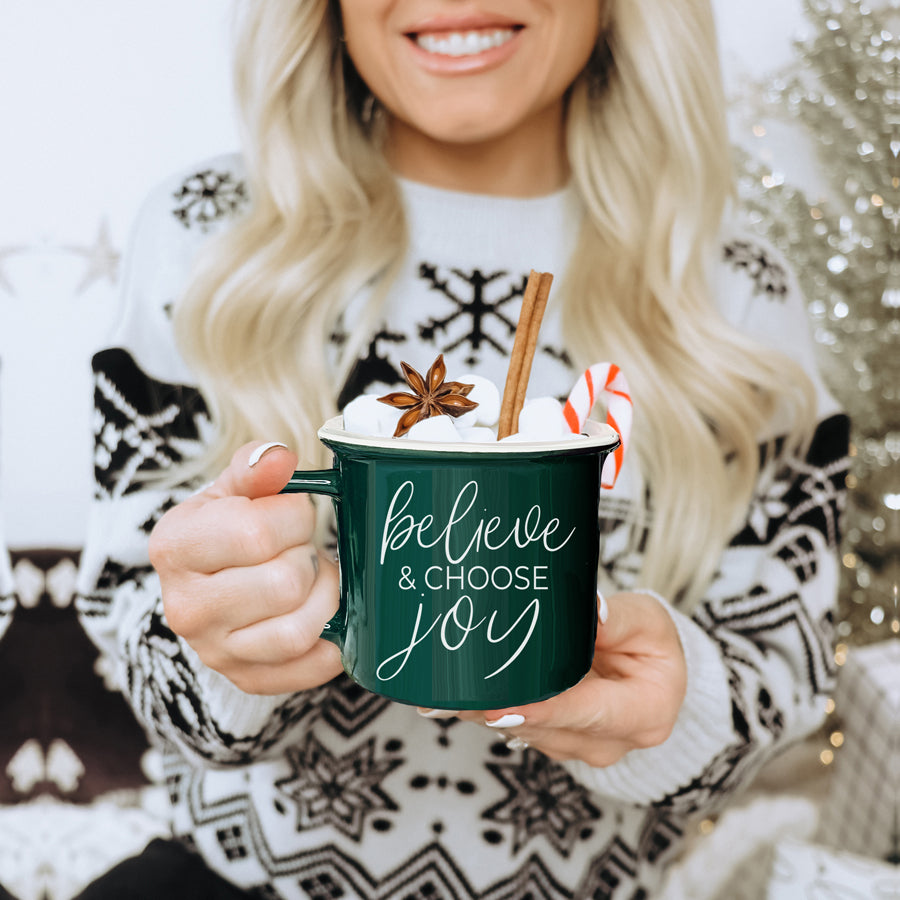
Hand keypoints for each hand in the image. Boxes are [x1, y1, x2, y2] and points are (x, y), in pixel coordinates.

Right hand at [149, 441, 342, 694]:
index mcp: (175, 548)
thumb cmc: (226, 530)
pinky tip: (326, 616)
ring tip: (316, 579)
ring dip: (325, 598)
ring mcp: (215, 651)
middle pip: (284, 583)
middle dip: (309, 557)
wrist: (208, 585)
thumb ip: (255, 468)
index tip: (294, 512)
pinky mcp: (246, 679)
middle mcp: (186, 608)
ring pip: (297, 631)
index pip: (257, 533)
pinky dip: (333, 642)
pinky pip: (309, 668)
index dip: (295, 516)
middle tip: (304, 549)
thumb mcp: (233, 489)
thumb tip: (279, 459)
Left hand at [449, 592, 686, 766]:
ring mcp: (580, 748)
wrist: (651, 674)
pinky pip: (517, 728)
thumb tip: (591, 614)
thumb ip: (622, 619)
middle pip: (548, 727)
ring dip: (488, 712)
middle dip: (502, 709)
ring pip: (526, 732)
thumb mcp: (649, 622)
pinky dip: (489, 711)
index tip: (503, 704)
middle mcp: (610, 742)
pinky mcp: (554, 741)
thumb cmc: (651, 645)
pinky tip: (457, 695)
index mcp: (645, 714)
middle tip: (461, 690)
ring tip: (453, 688)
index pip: (586, 713)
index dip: (543, 710)